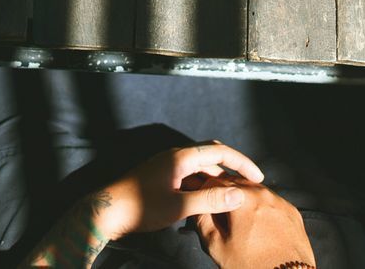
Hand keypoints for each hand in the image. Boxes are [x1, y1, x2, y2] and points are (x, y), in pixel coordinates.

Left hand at [94, 142, 265, 239]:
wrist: (107, 212)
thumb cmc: (140, 208)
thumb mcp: (179, 207)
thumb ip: (210, 201)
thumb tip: (239, 195)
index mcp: (180, 157)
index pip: (219, 152)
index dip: (241, 163)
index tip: (258, 177)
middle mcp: (175, 156)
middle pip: (211, 156)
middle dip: (232, 169)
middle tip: (249, 185)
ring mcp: (167, 166)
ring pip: (200, 168)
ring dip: (217, 180)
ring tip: (233, 197)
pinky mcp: (162, 177)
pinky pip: (189, 177)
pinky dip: (203, 186)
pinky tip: (210, 201)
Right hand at [195, 175, 315, 268]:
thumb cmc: (252, 266)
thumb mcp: (218, 247)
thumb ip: (203, 221)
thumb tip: (198, 206)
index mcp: (242, 199)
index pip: (215, 181)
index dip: (205, 189)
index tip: (202, 199)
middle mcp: (262, 193)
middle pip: (236, 182)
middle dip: (224, 192)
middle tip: (217, 208)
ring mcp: (280, 201)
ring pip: (255, 189)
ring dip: (243, 197)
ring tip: (237, 217)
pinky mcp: (292, 211)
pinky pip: (272, 201)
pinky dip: (261, 206)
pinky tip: (257, 222)